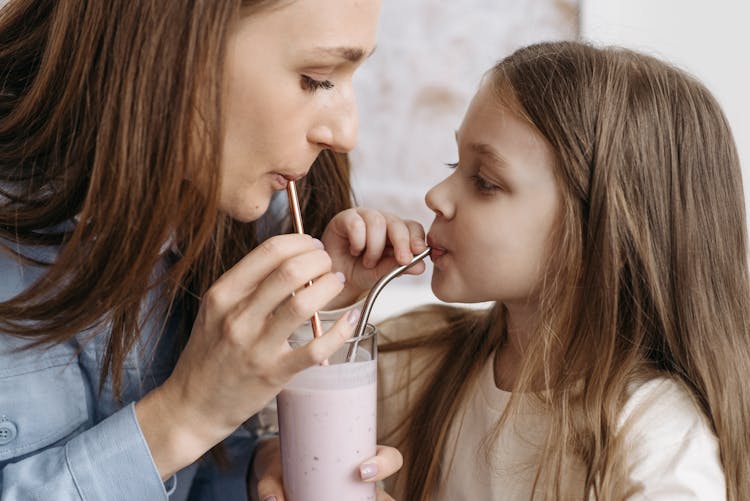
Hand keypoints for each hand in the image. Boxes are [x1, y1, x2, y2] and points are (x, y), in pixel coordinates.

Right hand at [136, 234, 358, 478]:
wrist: (192, 405)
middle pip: (289, 271)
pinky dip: (340, 330)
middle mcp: (238, 317)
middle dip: (318, 259)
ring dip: (329, 286)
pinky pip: (316, 348)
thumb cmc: (209, 354)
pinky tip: (351, 319)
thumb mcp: (215, 311)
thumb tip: (289, 259)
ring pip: (303, 304)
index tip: (312, 245)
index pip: (268, 252)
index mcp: (222, 295)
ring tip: (336, 282)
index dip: (299, 242)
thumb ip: (245, 286)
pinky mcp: (275, 373)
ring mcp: (256, 347)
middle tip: (327, 262)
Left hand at [251, 437, 402, 500]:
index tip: (362, 472)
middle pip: (388, 496)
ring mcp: (357, 500)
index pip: (391, 458)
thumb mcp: (277, 469)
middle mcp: (365, 484)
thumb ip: (271, 485)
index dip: (385, 464)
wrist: (279, 473)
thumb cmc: (284, 463)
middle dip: (383, 500)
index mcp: (361, 457)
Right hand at [321, 208, 426, 307]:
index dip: (417, 238)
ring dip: (375, 248)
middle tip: (402, 260)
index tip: (419, 252)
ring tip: (368, 262)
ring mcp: (364, 216)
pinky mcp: (345, 217)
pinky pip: (357, 224)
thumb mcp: (382, 274)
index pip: (413, 227)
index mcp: (397, 232)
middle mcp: (383, 220)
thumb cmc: (361, 272)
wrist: (336, 277)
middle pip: (397, 223)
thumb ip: (399, 268)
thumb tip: (421, 266)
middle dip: (402, 243)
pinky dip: (358, 242)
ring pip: (378, 222)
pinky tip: (355, 251)